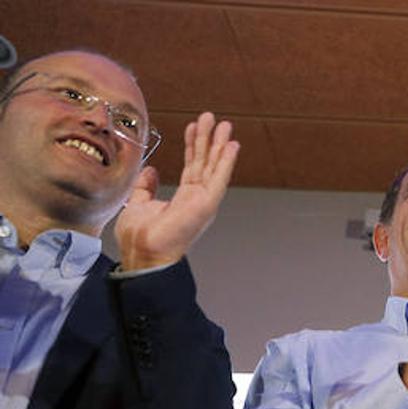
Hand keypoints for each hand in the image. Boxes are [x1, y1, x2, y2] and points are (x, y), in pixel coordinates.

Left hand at [115, 112, 238, 270]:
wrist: (142, 254)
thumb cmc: (140, 236)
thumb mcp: (138, 203)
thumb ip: (146, 187)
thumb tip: (151, 170)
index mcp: (185, 198)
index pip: (193, 165)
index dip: (193, 145)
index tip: (193, 126)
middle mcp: (198, 198)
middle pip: (206, 162)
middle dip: (209, 139)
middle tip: (212, 118)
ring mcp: (204, 201)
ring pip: (214, 166)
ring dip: (219, 144)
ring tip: (224, 124)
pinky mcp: (206, 204)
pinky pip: (219, 179)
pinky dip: (226, 161)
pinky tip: (231, 145)